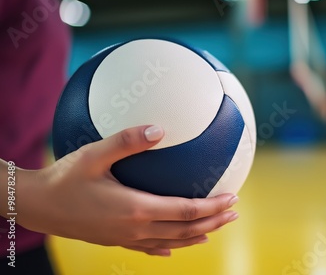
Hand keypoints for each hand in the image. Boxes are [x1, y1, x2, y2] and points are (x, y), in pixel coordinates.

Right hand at [8, 125, 238, 255]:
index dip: (212, 207)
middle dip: (213, 222)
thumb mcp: (95, 153)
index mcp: (137, 207)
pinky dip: (169, 248)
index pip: (186, 210)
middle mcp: (136, 228)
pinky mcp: (116, 241)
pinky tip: (174, 249)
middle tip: (234, 214)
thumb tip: (159, 128)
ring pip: (172, 242)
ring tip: (215, 229)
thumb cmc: (65, 178)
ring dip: (197, 235)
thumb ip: (128, 140)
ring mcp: (127, 238)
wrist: (38, 206)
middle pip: (186, 230)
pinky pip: (149, 248)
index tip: (232, 198)